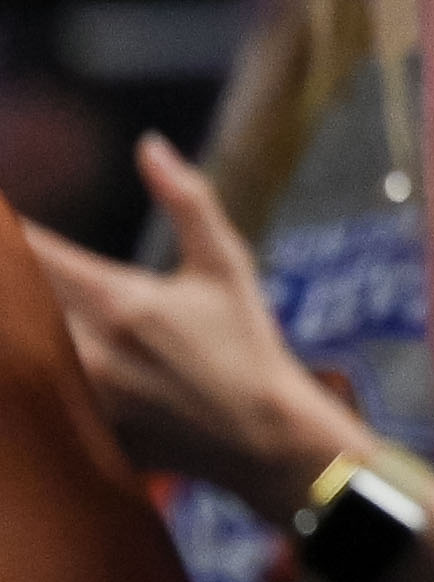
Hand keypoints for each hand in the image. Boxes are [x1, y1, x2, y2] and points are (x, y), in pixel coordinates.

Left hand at [27, 140, 345, 505]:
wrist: (259, 435)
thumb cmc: (247, 342)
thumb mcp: (226, 264)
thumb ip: (187, 201)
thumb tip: (149, 145)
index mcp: (119, 300)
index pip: (34, 252)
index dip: (8, 230)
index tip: (0, 216)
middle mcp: (85, 348)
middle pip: (10, 299)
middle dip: (6, 270)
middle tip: (9, 258)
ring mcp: (75, 393)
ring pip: (12, 347)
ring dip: (12, 319)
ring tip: (16, 301)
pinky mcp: (75, 428)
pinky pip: (27, 394)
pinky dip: (22, 370)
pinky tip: (27, 353)